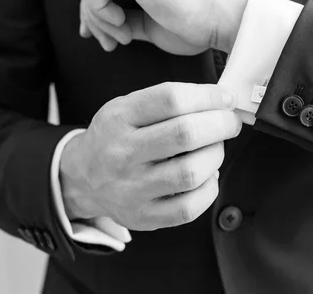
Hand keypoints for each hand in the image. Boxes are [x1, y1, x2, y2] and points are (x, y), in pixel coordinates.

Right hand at [59, 82, 241, 230]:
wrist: (83, 177)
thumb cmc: (117, 136)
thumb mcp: (128, 106)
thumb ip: (169, 100)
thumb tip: (222, 100)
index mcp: (119, 118)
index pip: (170, 99)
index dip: (208, 96)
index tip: (226, 98)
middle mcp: (122, 153)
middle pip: (185, 134)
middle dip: (221, 124)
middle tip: (230, 122)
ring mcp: (132, 189)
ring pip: (191, 172)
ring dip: (216, 155)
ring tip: (214, 148)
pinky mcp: (143, 216)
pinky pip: (190, 207)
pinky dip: (209, 188)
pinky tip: (206, 176)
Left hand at [78, 0, 250, 54]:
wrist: (225, 19)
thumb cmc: (199, 23)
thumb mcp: (153, 19)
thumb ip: (127, 15)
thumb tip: (98, 23)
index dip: (99, 12)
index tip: (108, 38)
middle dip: (95, 18)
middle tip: (109, 44)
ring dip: (100, 19)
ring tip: (123, 37)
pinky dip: (100, 12)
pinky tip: (123, 25)